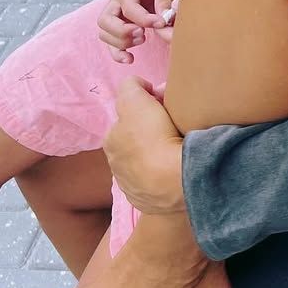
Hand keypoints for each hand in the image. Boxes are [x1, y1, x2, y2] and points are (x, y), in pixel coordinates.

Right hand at [98, 0, 180, 62]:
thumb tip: (164, 18)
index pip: (128, 7)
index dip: (144, 19)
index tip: (162, 23)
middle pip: (105, 21)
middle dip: (123, 32)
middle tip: (142, 35)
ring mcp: (115, 13)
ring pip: (105, 33)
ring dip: (122, 42)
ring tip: (142, 39)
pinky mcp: (119, 24)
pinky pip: (110, 42)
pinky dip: (117, 53)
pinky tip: (130, 59)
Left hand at [104, 77, 186, 214]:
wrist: (174, 180)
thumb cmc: (154, 137)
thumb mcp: (136, 99)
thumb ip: (130, 86)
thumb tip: (138, 86)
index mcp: (111, 139)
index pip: (128, 117)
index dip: (146, 108)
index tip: (164, 106)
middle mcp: (115, 164)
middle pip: (135, 140)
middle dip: (149, 132)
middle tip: (172, 126)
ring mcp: (131, 185)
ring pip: (144, 162)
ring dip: (156, 154)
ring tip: (176, 149)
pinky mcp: (147, 201)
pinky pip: (155, 182)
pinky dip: (162, 174)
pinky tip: (175, 168)